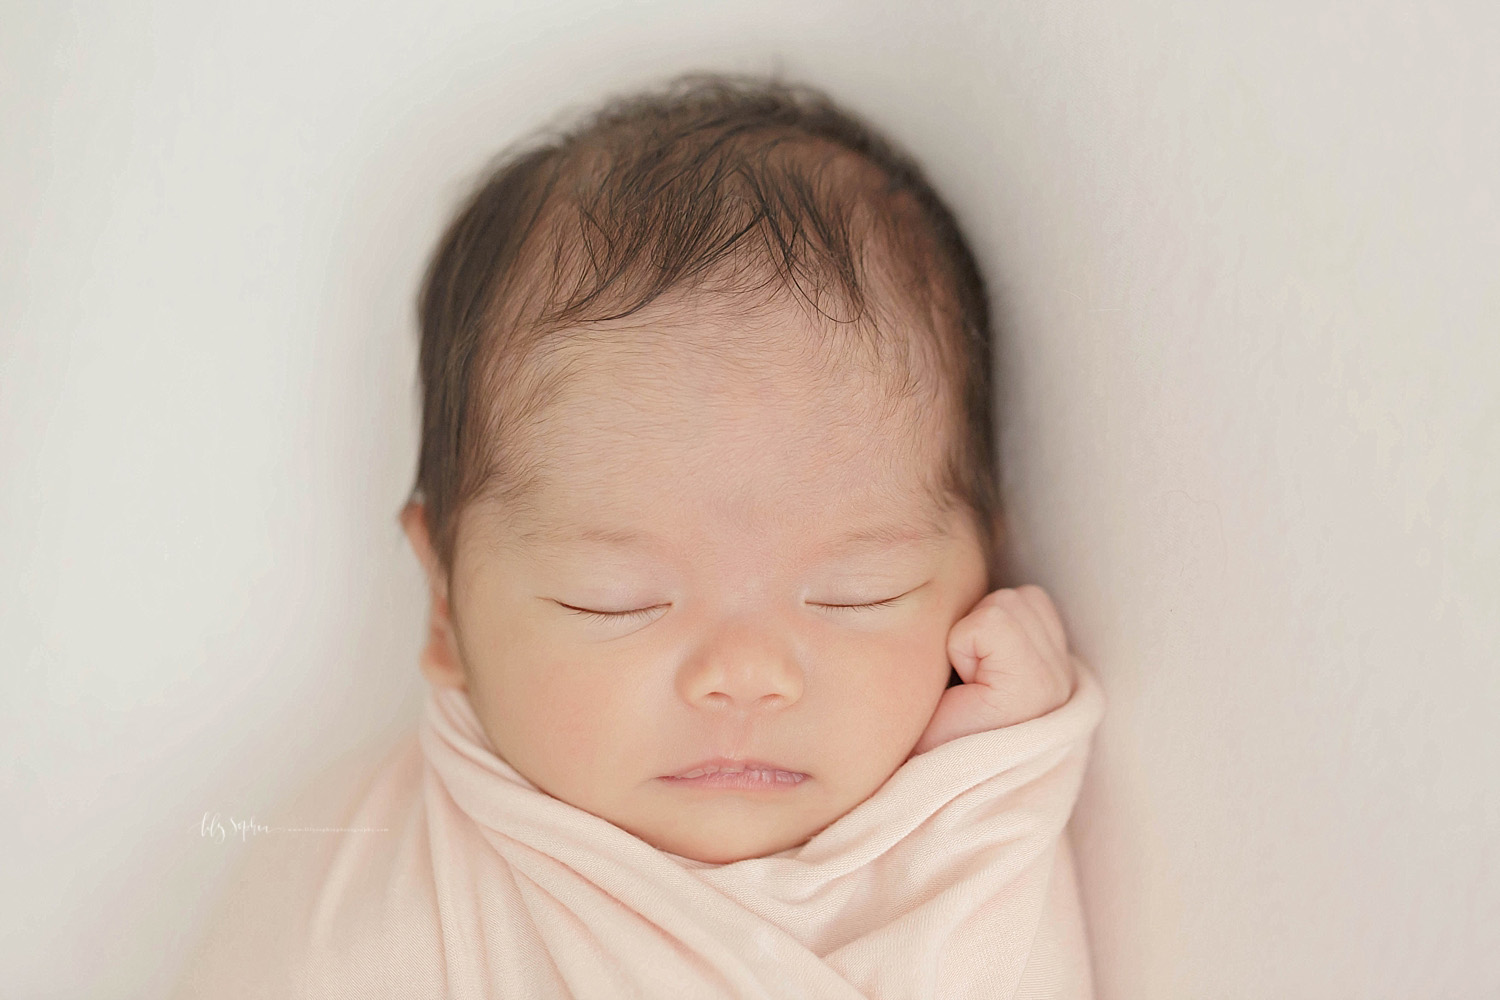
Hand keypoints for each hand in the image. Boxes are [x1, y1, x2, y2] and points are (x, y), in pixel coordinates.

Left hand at [909, 585, 1076, 757]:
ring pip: (1006, 602)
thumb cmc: (930, 744)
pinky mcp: (1037, 691)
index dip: (980, 631)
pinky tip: (964, 693)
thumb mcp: (965, 684)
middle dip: (978, 631)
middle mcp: (1070, 684)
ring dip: (971, 638)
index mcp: (1058, 681)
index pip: (1027, 601)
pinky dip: (965, 645)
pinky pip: (990, 622)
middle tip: (964, 690)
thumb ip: (992, 644)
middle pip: (1017, 598)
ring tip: (964, 693)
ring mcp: (1059, 687)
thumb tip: (969, 586)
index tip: (968, 685)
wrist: (915, 805)